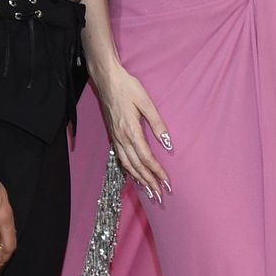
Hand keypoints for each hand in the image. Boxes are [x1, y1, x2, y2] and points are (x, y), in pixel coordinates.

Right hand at [98, 64, 171, 199]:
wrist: (106, 79)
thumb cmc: (128, 87)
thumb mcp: (146, 102)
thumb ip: (157, 123)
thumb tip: (168, 143)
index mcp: (131, 131)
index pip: (146, 158)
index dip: (157, 172)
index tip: (167, 183)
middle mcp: (121, 138)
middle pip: (137, 166)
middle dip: (149, 182)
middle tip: (160, 195)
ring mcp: (115, 137)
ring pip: (127, 164)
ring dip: (139, 179)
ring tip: (149, 191)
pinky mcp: (113, 135)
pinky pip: (120, 158)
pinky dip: (128, 170)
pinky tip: (134, 175)